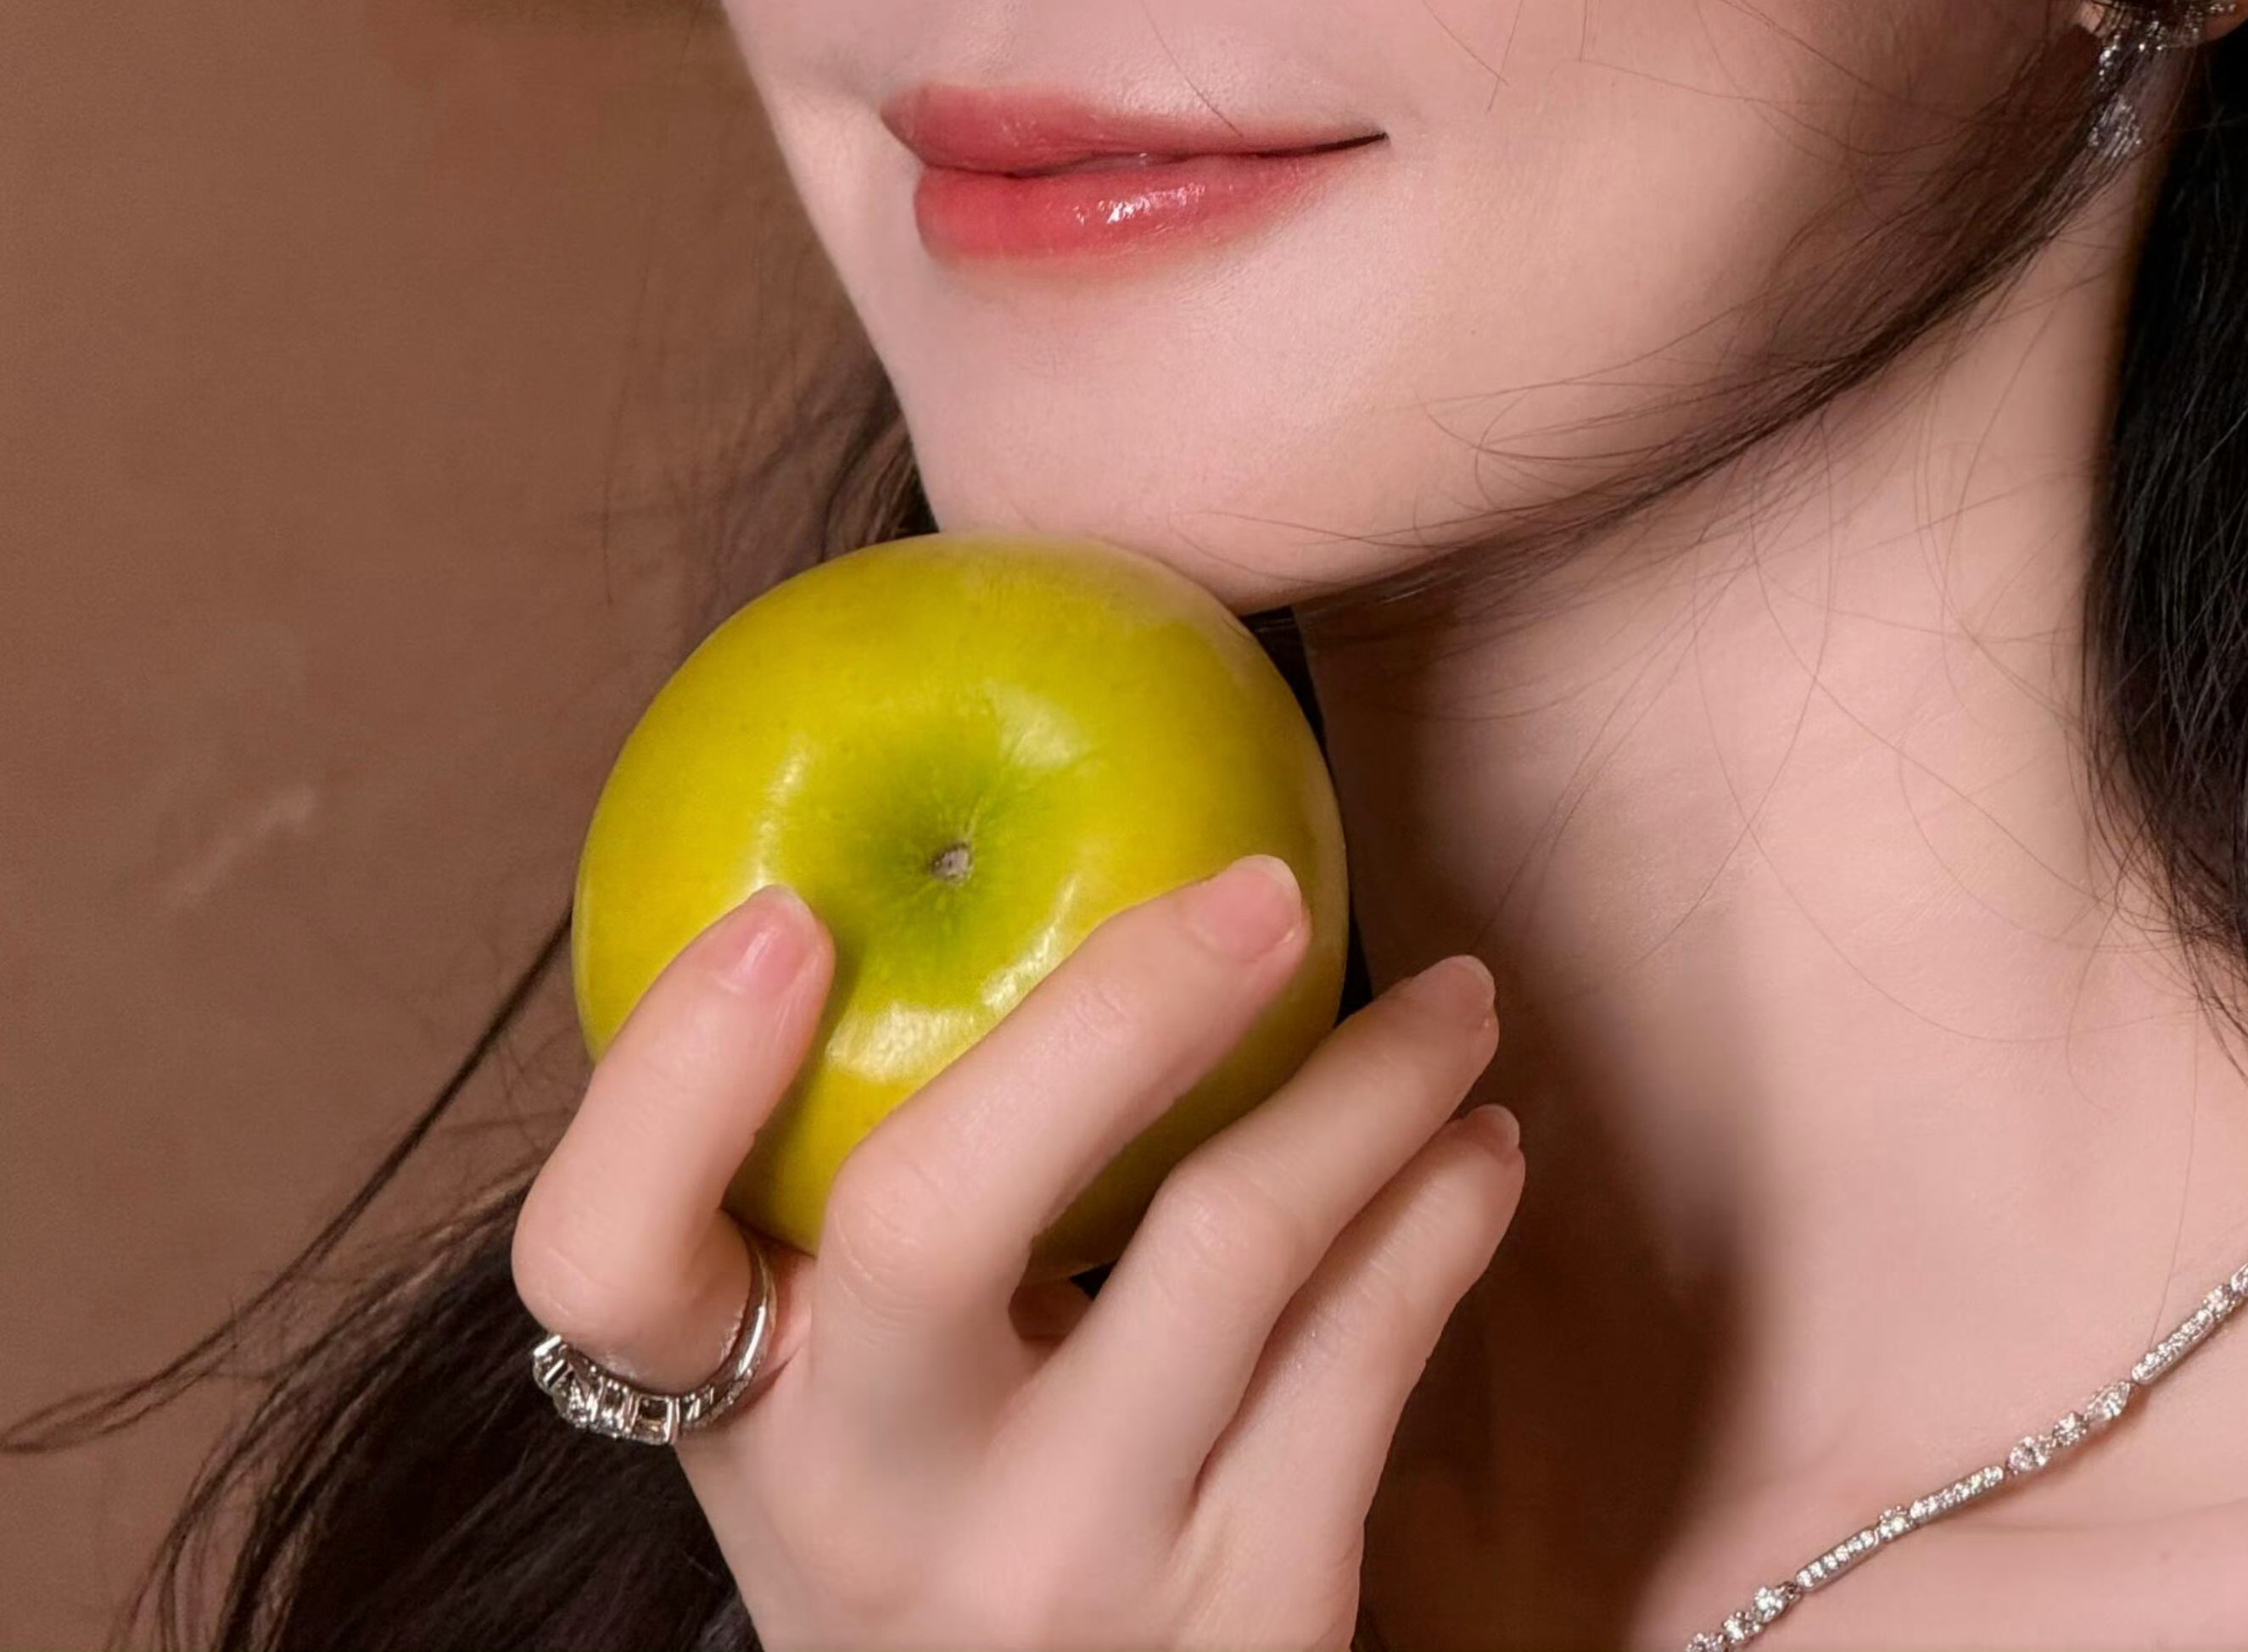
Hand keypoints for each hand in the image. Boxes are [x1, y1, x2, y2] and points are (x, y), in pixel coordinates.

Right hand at [510, 855, 1522, 1650]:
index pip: (606, 1259)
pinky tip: (1472, 1148)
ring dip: (1372, 1082)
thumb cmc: (953, 1513)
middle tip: (1262, 884)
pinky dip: (1441, 1210)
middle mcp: (876, 1505)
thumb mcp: (848, 1395)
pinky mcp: (1251, 1620)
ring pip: (1235, 1248)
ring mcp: (1065, 1568)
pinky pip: (1371, 1352)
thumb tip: (946, 841)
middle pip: (938, 1213)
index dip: (670, 1074)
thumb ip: (850, 1183)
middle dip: (1115, 1008)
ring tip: (1454, 998)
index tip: (785, 914)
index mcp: (745, 1412)